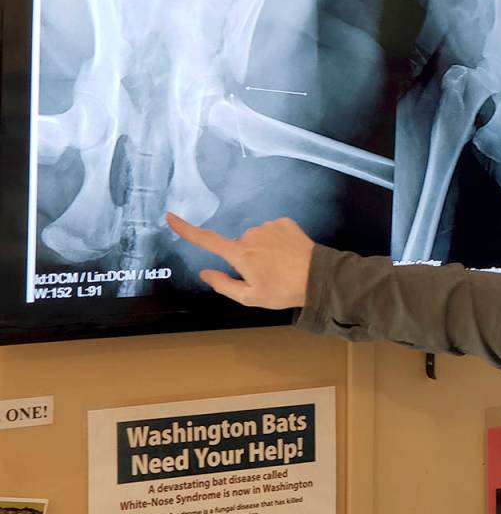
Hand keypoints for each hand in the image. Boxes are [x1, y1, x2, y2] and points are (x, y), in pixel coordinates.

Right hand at [166, 213, 314, 308]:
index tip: (170, 217)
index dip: (186, 229)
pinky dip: (277, 241)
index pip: (206, 240)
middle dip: (246, 258)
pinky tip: (288, 254)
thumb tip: (205, 273)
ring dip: (264, 250)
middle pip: (238, 246)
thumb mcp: (250, 297)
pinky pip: (273, 231)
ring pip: (257, 238)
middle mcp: (250, 235)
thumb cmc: (284, 290)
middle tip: (265, 275)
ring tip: (280, 266)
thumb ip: (223, 284)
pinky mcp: (284, 222)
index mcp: (239, 254)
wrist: (317, 277)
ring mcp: (268, 226)